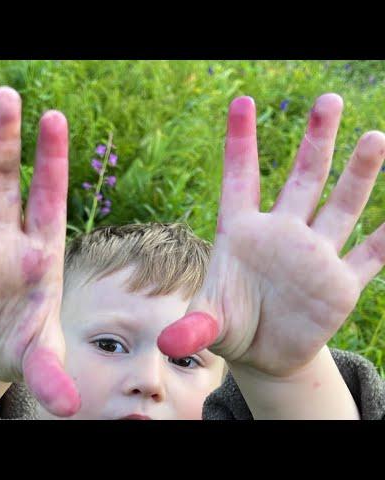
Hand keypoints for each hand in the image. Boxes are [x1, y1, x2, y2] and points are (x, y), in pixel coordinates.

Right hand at [0, 87, 79, 416]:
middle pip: (0, 183)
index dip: (50, 161)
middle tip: (4, 96)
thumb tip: (70, 407)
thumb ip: (50, 374)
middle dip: (2, 143)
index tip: (53, 117)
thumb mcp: (38, 358)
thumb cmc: (18, 345)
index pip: (46, 198)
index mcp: (35, 252)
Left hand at [159, 94, 384, 377]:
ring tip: (373, 139)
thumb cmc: (229, 326)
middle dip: (315, 141)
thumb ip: (193, 328)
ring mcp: (314, 255)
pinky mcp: (341, 284)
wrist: (263, 354)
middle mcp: (281, 234)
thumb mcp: (208, 324)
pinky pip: (370, 256)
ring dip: (358, 174)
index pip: (239, 178)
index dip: (240, 141)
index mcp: (241, 232)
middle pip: (301, 178)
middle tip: (328, 101)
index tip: (241, 101)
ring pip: (341, 206)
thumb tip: (170, 345)